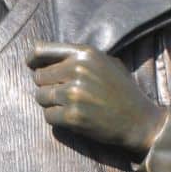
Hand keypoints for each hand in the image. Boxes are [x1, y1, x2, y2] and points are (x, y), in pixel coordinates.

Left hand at [27, 41, 168, 154]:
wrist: (140, 121)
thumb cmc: (122, 91)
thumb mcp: (106, 62)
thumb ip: (78, 57)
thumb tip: (43, 58)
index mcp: (84, 53)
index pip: (42, 50)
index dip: (33, 59)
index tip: (31, 65)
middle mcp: (77, 70)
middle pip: (39, 77)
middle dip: (47, 86)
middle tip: (62, 94)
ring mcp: (74, 94)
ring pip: (40, 97)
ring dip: (50, 103)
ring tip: (68, 106)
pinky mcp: (73, 116)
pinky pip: (48, 115)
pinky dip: (56, 118)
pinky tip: (71, 118)